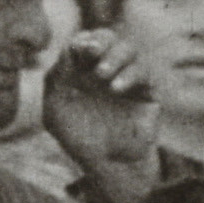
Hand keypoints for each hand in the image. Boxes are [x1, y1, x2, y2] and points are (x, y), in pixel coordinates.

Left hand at [43, 30, 159, 202]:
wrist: (109, 163)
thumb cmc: (79, 138)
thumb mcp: (55, 111)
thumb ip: (55, 80)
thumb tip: (67, 50)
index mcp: (81, 70)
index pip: (84, 42)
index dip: (82, 40)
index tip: (79, 50)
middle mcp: (106, 69)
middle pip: (108, 38)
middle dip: (101, 41)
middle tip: (92, 52)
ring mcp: (128, 77)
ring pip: (129, 50)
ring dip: (115, 56)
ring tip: (102, 75)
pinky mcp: (148, 90)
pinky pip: (145, 71)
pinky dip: (130, 75)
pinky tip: (116, 88)